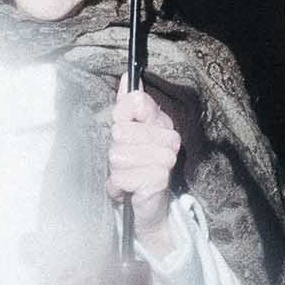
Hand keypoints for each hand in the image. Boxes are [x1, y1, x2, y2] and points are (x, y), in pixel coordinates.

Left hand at [108, 79, 181, 254]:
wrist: (147, 208)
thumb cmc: (136, 168)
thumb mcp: (128, 134)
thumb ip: (127, 104)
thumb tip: (127, 76)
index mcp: (162, 121)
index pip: (134, 102)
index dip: (121, 117)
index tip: (124, 130)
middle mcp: (169, 137)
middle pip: (120, 131)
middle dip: (115, 150)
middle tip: (126, 162)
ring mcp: (166, 158)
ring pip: (118, 155)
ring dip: (116, 170)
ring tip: (128, 175)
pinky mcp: (159, 179)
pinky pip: (121, 176)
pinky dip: (118, 186)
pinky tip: (129, 189)